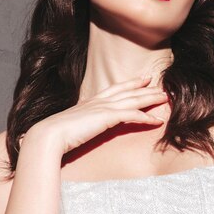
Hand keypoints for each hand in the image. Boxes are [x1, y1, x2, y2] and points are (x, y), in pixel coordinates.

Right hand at [26, 76, 167, 154]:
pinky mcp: (106, 118)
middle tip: (159, 84)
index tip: (141, 79)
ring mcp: (102, 108)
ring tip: (164, 97)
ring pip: (132, 100)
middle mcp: (97, 102)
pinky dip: (146, 117)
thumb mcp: (71, 126)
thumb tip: (81, 129)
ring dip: (150, 98)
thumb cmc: (55, 134)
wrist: (49, 135)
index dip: (129, 83)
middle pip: (126, 91)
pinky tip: (157, 120)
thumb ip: (80, 125)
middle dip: (144, 88)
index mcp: (89, 102)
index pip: (113, 89)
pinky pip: (132, 116)